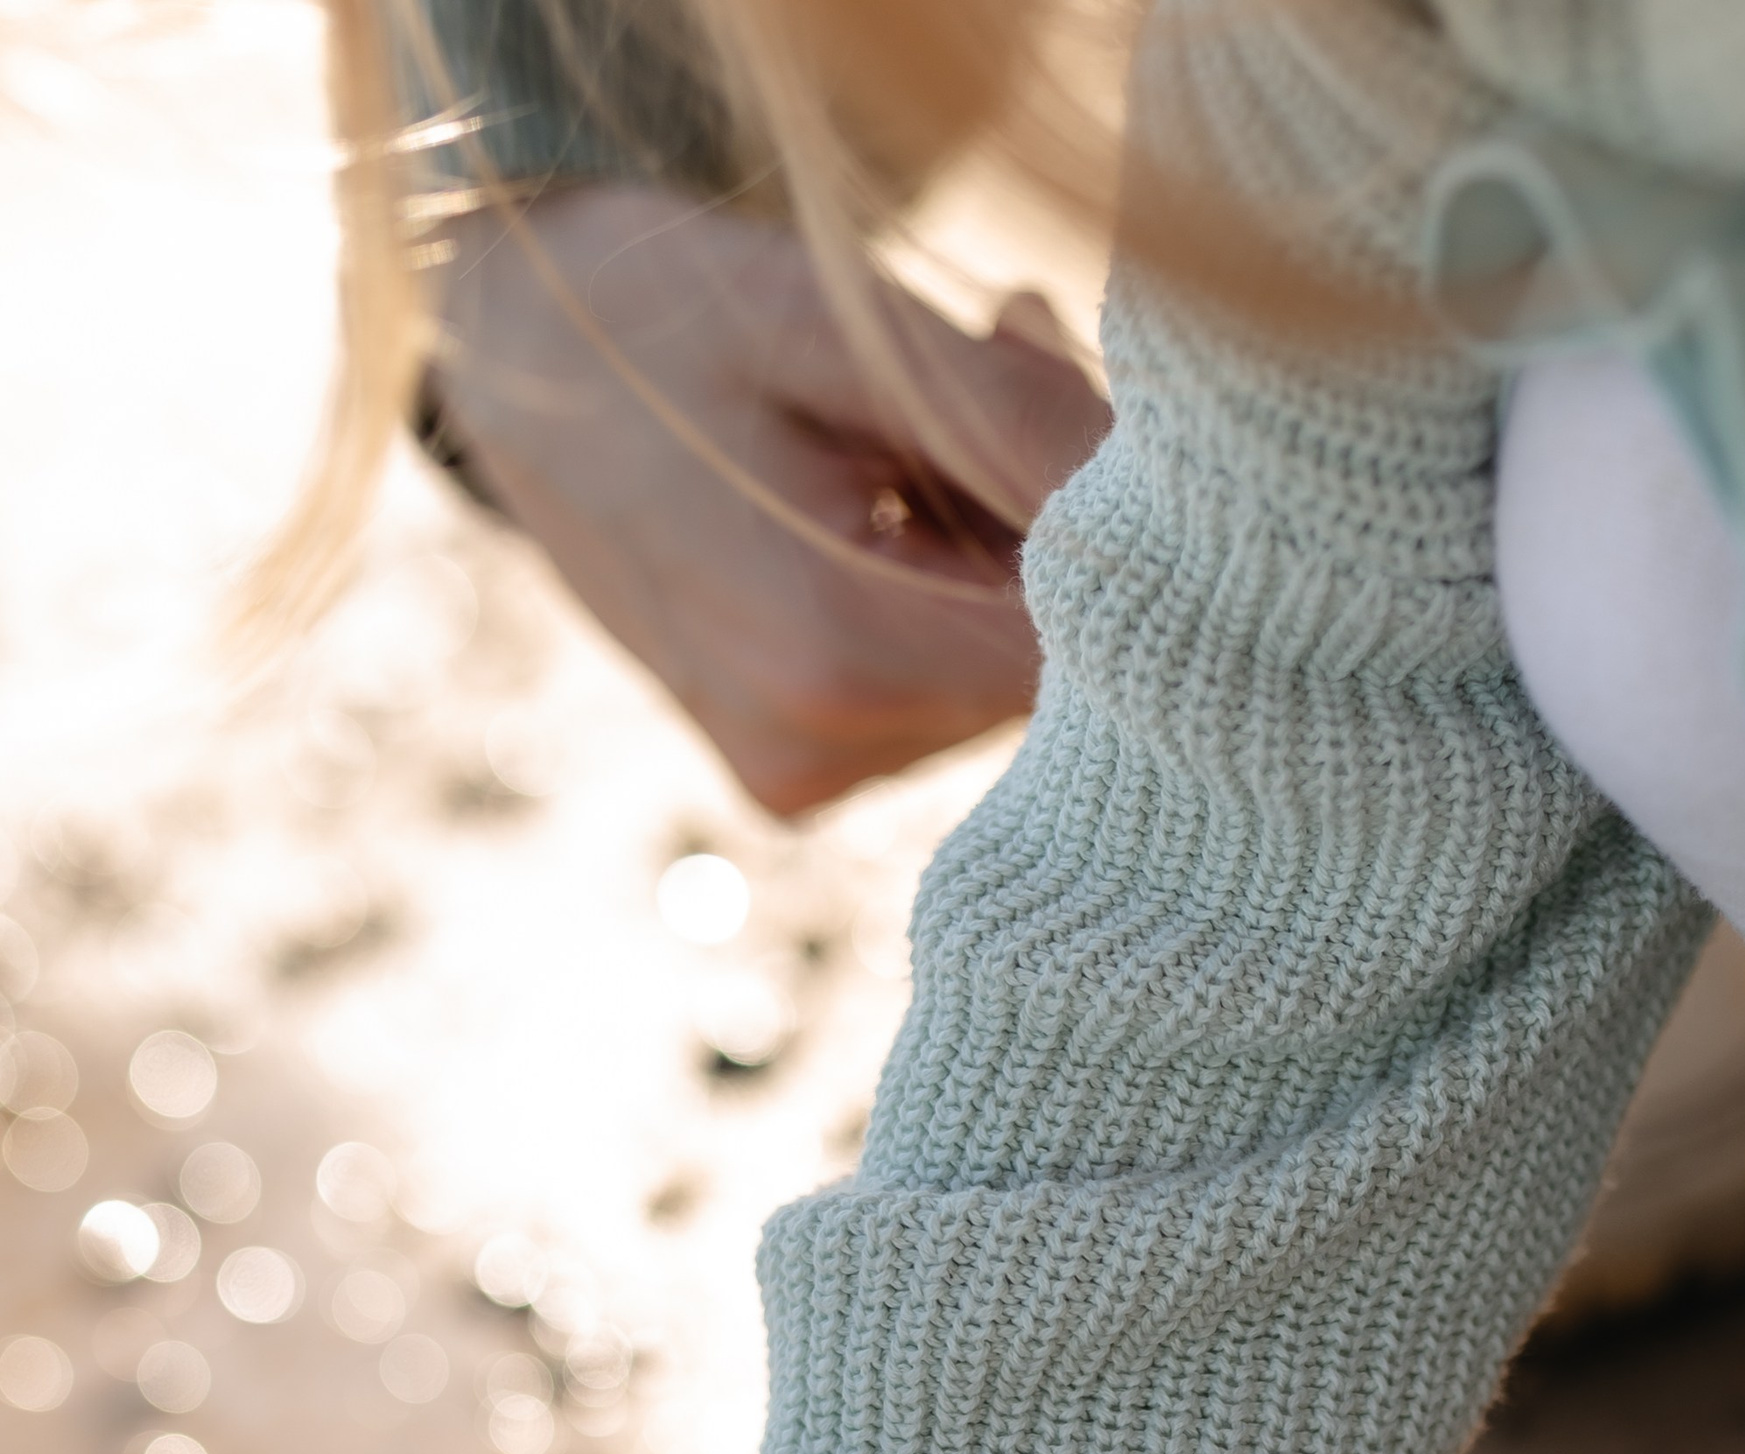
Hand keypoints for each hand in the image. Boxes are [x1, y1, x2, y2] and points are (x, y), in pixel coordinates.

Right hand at [432, 184, 1112, 811]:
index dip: (1111, 525)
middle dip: (1051, 527)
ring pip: (1000, 685)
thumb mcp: (839, 321)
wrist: (512, 368)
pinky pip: (937, 698)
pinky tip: (878, 513)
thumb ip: (1008, 416)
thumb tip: (1155, 501)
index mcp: (830, 650)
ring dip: (1000, 557)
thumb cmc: (668, 309)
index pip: (1082, 643)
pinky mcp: (796, 777)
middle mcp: (818, 748)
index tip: (1050, 386)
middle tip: (991, 361)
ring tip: (905, 439)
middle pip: (1048, 671)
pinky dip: (944, 601)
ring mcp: (803, 777)